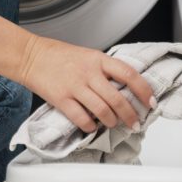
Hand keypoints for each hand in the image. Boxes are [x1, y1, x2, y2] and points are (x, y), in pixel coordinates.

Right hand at [16, 35, 153, 133]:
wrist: (30, 56)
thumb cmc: (59, 56)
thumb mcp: (88, 55)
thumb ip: (104, 70)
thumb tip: (124, 90)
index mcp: (98, 59)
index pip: (129, 74)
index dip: (143, 90)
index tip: (151, 102)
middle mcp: (89, 72)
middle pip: (118, 98)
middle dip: (131, 115)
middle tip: (135, 123)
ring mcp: (75, 86)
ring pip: (103, 111)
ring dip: (112, 122)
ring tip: (113, 124)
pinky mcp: (61, 99)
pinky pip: (81, 118)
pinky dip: (90, 126)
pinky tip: (91, 127)